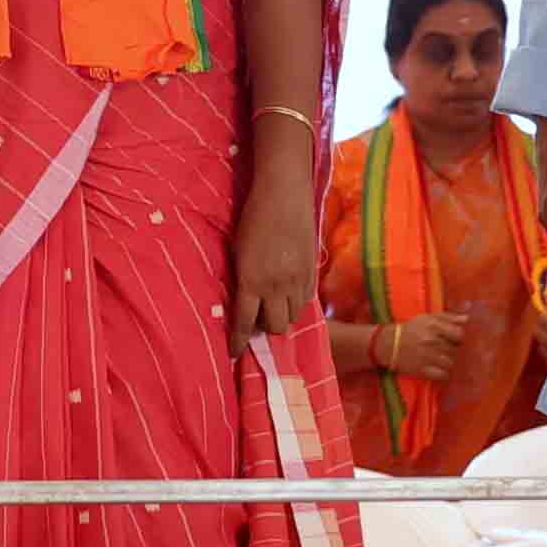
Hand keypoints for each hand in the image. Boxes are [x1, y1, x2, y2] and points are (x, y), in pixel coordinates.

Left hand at [229, 144, 315, 353]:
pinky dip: (296, 302)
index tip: (234, 352)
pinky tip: (289, 292)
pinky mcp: (312, 271)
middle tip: (257, 317)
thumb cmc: (252, 217)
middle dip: (264, 327)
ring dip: (282, 315)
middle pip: (275, 327)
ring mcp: (298, 280)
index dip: (239, 341)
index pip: (245, 322)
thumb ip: (242, 278)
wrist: (284, 194)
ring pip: (293, 317)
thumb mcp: (238, 250)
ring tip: (273, 304)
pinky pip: (306, 301)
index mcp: (252, 280)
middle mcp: (276, 286)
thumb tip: (242, 301)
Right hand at [383, 309, 471, 380]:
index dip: (458, 338)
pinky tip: (438, 368)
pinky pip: (444, 375)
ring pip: (451, 363)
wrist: (388, 344)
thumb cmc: (411, 329)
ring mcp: (428, 357)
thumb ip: (448, 317)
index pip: (459, 334)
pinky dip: (443, 373)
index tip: (452, 339)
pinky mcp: (423, 370)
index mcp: (433, 326)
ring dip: (448, 361)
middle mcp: (432, 341)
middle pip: (455, 349)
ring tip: (440, 359)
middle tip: (443, 349)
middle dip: (452, 350)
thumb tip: (467, 318)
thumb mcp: (427, 318)